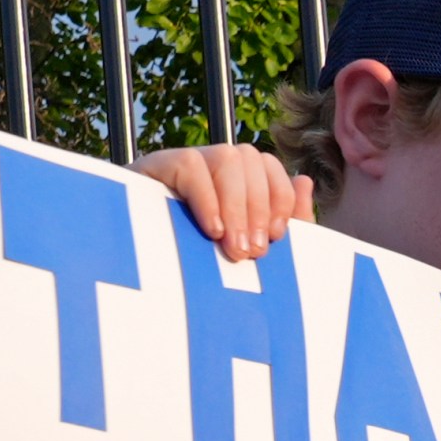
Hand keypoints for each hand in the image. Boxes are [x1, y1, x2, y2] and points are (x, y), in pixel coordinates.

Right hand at [130, 144, 313, 261]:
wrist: (135, 282)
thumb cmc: (197, 270)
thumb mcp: (247, 252)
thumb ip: (284, 223)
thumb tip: (305, 180)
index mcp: (236, 181)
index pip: (270, 167)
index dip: (280, 199)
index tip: (276, 238)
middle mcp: (212, 166)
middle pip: (251, 159)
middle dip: (259, 209)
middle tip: (251, 253)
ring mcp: (184, 163)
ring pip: (227, 157)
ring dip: (237, 205)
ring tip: (231, 248)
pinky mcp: (155, 167)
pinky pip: (190, 165)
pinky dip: (207, 199)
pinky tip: (211, 230)